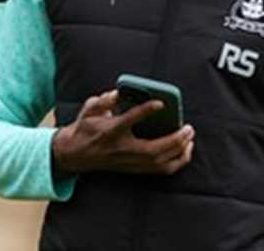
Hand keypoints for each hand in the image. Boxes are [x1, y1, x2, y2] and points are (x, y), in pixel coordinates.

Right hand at [51, 89, 194, 175]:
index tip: (161, 103)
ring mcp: (128, 162)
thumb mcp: (89, 110)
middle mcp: (122, 149)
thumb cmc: (85, 129)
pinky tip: (184, 152)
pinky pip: (159, 170)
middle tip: (189, 127)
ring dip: (179, 153)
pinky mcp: (133, 169)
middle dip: (174, 140)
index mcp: (110, 131)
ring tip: (190, 139)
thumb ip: (103, 101)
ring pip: (159, 163)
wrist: (73, 155)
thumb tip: (118, 93)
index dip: (145, 111)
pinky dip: (175, 162)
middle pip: (152, 150)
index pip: (129, 120)